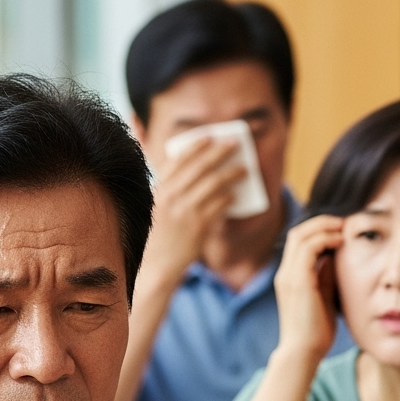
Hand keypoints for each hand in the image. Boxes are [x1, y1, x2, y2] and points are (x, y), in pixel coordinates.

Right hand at [142, 136, 246, 288]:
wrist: (157, 264)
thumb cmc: (158, 234)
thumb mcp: (155, 206)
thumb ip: (170, 187)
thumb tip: (190, 168)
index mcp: (159, 189)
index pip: (178, 159)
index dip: (195, 146)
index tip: (209, 136)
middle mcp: (171, 196)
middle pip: (200, 166)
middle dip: (220, 152)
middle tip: (235, 144)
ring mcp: (185, 211)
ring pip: (213, 183)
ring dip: (231, 173)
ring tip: (243, 169)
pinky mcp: (199, 227)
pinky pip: (219, 206)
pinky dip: (229, 197)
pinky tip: (235, 194)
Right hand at [273, 215, 344, 361]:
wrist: (303, 353)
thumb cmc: (316, 333)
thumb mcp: (324, 297)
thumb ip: (327, 277)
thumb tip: (337, 257)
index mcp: (290, 277)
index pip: (300, 241)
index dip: (319, 230)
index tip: (341, 229)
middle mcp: (285, 273)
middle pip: (298, 232)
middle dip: (322, 222)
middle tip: (345, 222)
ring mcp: (289, 275)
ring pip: (302, 235)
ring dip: (325, 226)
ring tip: (345, 227)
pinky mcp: (298, 281)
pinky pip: (309, 248)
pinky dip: (325, 238)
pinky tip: (341, 241)